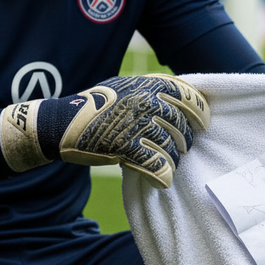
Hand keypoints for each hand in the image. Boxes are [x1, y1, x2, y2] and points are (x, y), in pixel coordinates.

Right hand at [0, 74, 209, 188]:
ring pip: (172, 147)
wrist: (61, 123)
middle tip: (182, 148)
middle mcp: (145, 101)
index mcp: (148, 85)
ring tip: (167, 164)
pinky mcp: (126, 147)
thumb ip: (151, 92)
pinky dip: (163, 175)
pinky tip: (161, 180)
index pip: (188, 96)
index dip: (200, 113)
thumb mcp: (125, 87)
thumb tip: (183, 99)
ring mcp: (136, 124)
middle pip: (182, 125)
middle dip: (185, 140)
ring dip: (173, 160)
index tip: (203, 124)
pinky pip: (157, 165)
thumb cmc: (96, 106)